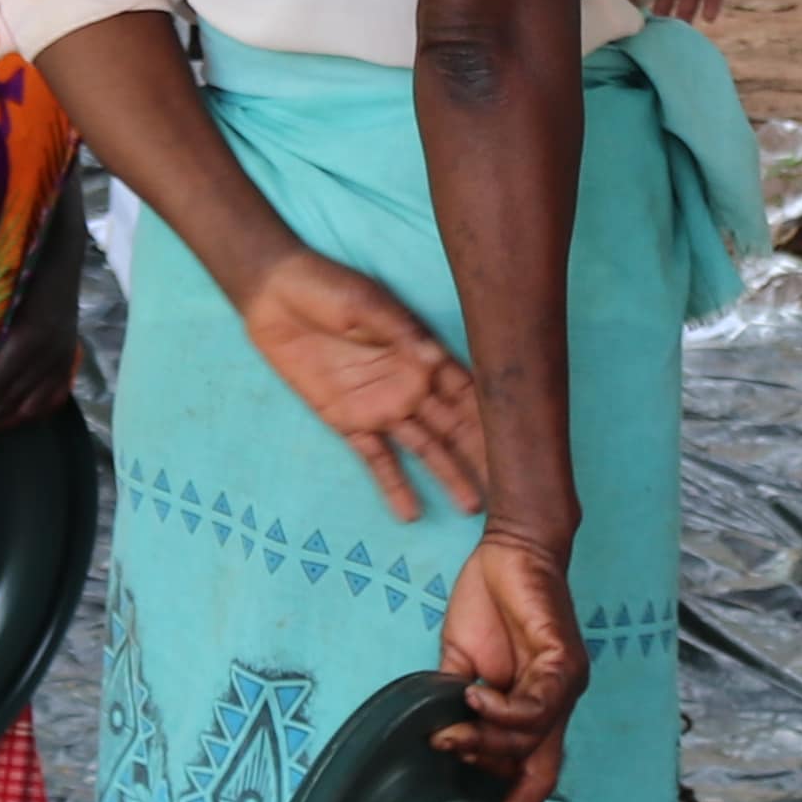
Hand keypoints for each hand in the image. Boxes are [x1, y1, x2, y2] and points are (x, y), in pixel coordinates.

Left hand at [0, 213, 89, 437]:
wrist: (60, 244)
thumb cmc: (16, 260)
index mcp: (26, 339)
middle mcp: (49, 355)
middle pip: (8, 402)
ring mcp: (63, 357)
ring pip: (32, 406)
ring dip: (0, 423)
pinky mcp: (69, 354)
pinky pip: (54, 396)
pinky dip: (32, 413)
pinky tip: (12, 419)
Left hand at [236, 245, 485, 521]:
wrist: (275, 294)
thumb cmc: (328, 288)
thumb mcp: (365, 304)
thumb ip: (399, 333)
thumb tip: (437, 360)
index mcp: (422, 355)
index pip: (469, 391)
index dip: (495, 415)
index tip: (527, 443)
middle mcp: (411, 385)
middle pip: (454, 426)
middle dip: (481, 454)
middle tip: (510, 487)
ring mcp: (381, 406)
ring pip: (424, 447)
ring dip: (448, 474)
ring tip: (471, 507)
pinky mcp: (347, 421)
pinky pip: (374, 457)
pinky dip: (392, 484)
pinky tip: (410, 513)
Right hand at [432, 526, 589, 801]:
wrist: (511, 550)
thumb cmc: (489, 603)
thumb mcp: (462, 665)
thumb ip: (456, 703)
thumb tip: (439, 742)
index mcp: (535, 709)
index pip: (530, 774)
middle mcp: (558, 704)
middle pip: (542, 773)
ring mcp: (565, 684)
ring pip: (530, 742)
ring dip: (485, 743)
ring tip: (451, 731)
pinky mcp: (564, 660)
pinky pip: (535, 706)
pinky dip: (501, 710)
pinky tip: (475, 694)